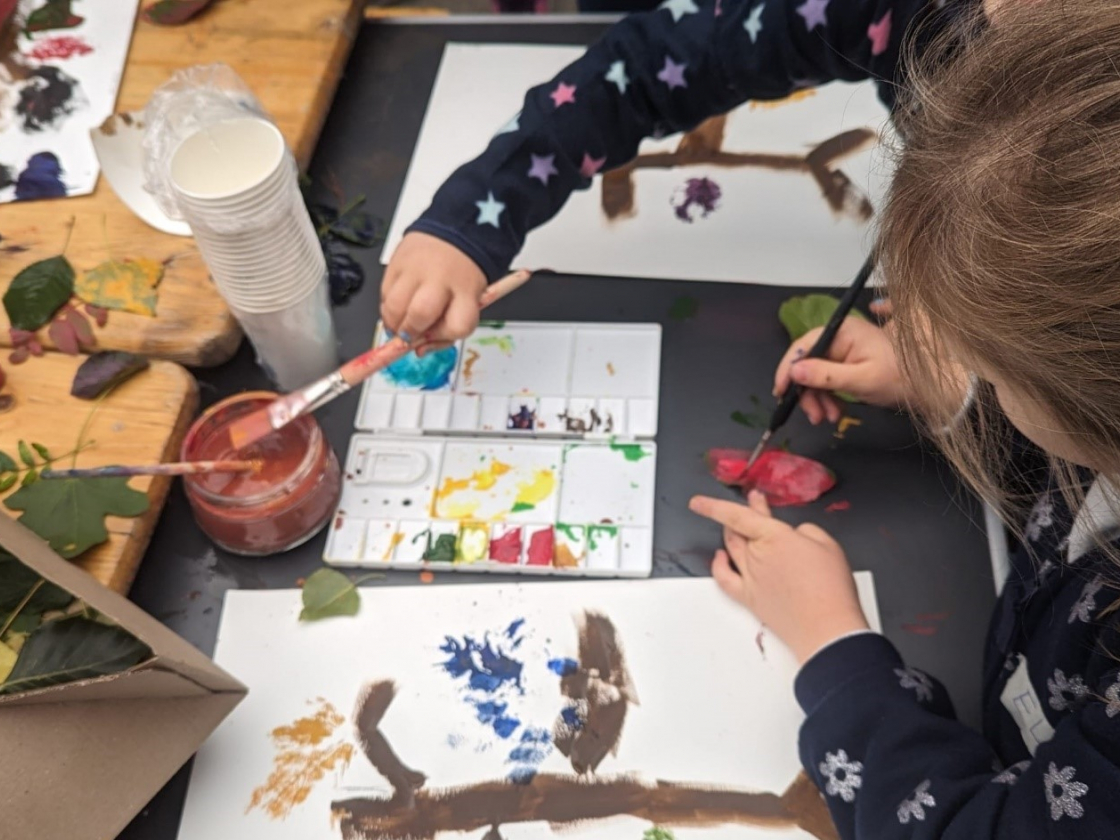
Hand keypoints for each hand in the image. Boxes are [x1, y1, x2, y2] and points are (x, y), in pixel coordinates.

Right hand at [381, 232, 486, 353]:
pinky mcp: (395, 262)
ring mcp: (415, 268)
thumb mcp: (468, 301)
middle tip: (408, 336)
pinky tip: (397, 305)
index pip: (458, 325)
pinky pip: (383, 293)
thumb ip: (448, 330)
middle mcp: (441, 277)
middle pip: (420, 314)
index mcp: (467, 290)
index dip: (444, 337)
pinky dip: (386, 306)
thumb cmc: (461, 275)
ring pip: (394, 306)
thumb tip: (419, 351)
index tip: (435, 335)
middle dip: (410, 333)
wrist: (454, 234)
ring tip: (398, 324)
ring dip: (392, 323)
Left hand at [689, 491, 868, 664]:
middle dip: (741, 514)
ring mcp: (749, 577)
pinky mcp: (749, 597)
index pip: (738, 515)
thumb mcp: (827, 543)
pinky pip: (725, 579)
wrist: (826, 627)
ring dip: (731, 535)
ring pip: (731, 549)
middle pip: (738, 530)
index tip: (700, 501)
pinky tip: (720, 558)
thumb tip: (794, 534)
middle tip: (751, 505)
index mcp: (774, 537)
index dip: (716, 505)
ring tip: (736, 528)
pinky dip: (718, 566)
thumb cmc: (831, 587)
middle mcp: (756, 555)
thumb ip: (806, 530)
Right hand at [773, 317, 906, 423]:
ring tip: (828, 418)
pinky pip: (827, 380)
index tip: (780, 393)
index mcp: (842, 331)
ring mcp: (844, 351)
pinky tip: (834, 412)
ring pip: (815, 375)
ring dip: (817, 398)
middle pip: (807, 363)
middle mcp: (840, 337)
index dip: (787, 369)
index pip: (803, 346)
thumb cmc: (899, 379)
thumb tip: (794, 371)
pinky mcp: (847, 364)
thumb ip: (825, 375)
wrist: (929, 389)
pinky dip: (827, 398)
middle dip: (807, 391)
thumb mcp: (861, 380)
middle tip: (813, 416)